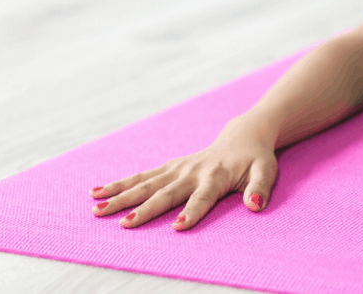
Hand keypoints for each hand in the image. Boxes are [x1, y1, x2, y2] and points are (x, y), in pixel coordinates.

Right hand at [87, 116, 278, 229]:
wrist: (243, 136)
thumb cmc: (256, 159)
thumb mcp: (266, 171)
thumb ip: (260, 188)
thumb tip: (254, 205)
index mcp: (216, 176)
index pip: (203, 198)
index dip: (192, 212)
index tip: (177, 227)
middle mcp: (192, 172)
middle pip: (166, 193)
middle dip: (144, 208)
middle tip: (124, 223)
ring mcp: (177, 168)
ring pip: (145, 183)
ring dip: (121, 196)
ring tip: (97, 209)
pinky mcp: (168, 167)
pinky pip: (141, 176)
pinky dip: (119, 184)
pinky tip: (96, 193)